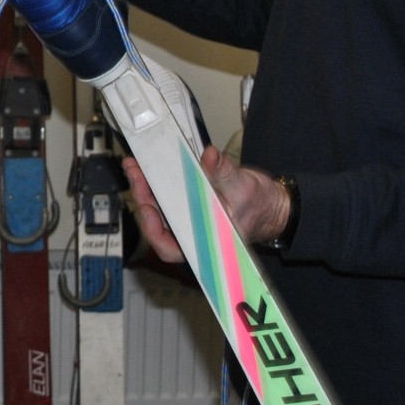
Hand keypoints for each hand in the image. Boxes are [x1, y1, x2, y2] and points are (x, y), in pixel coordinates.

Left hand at [124, 148, 290, 262]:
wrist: (270, 205)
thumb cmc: (259, 206)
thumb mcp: (244, 186)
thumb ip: (224, 172)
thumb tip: (210, 157)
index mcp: (206, 240)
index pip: (173, 247)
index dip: (156, 233)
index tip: (148, 211)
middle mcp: (192, 233)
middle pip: (159, 225)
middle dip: (144, 201)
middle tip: (136, 176)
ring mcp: (187, 219)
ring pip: (158, 211)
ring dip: (145, 189)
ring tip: (134, 167)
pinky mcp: (187, 205)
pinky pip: (166, 198)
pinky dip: (155, 183)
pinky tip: (146, 168)